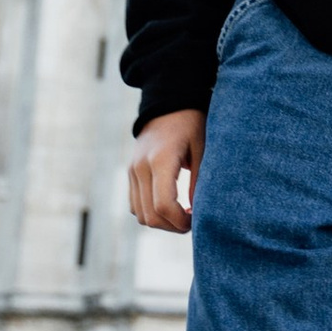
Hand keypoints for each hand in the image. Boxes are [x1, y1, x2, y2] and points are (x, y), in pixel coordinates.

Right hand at [129, 106, 205, 231]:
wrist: (168, 104)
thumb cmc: (191, 124)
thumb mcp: (201, 149)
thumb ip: (199, 181)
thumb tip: (199, 214)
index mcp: (160, 160)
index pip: (163, 205)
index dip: (180, 222)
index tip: (196, 221)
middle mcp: (140, 167)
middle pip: (150, 215)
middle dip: (172, 226)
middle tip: (192, 223)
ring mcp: (132, 170)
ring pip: (140, 215)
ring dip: (161, 222)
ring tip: (182, 216)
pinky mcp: (130, 173)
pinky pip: (135, 205)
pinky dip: (151, 212)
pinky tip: (170, 207)